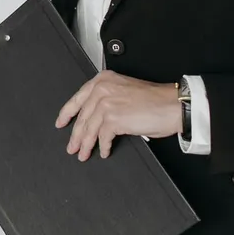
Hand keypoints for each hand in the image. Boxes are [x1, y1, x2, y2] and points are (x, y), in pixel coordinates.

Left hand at [55, 71, 181, 160]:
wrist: (172, 105)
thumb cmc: (155, 100)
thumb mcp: (124, 91)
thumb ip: (107, 98)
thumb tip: (95, 118)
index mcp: (103, 80)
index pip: (78, 98)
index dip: (67, 113)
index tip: (61, 123)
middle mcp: (102, 89)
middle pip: (82, 116)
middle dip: (76, 135)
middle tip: (72, 147)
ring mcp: (106, 103)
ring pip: (89, 129)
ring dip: (86, 144)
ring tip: (83, 154)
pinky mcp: (113, 118)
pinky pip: (103, 137)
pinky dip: (103, 147)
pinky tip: (104, 151)